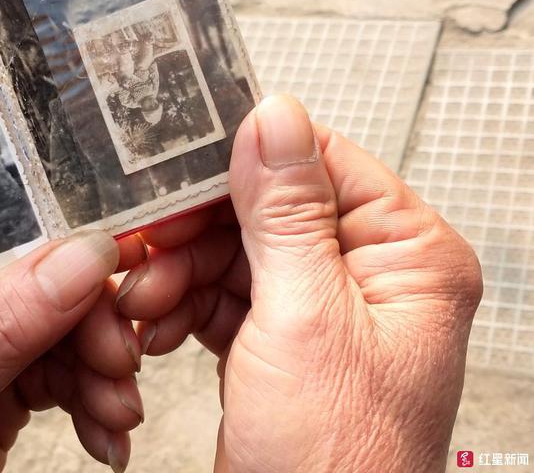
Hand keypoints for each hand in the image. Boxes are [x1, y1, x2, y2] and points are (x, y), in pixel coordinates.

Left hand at [0, 231, 147, 472]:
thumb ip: (1, 326)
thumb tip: (80, 257)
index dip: (46, 238)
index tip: (107, 252)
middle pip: (29, 280)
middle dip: (85, 320)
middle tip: (119, 357)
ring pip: (54, 328)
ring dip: (97, 368)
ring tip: (117, 411)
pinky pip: (56, 374)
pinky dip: (88, 399)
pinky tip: (105, 429)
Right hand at [116, 95, 481, 472]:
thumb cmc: (338, 464)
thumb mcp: (305, 321)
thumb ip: (289, 213)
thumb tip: (274, 115)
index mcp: (409, 257)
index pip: (321, 164)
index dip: (243, 163)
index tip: (178, 171)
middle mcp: (371, 277)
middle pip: (266, 210)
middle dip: (196, 235)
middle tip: (145, 251)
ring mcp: (322, 312)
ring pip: (233, 253)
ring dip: (179, 277)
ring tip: (143, 307)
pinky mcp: (282, 343)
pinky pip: (223, 297)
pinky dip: (183, 308)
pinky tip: (157, 329)